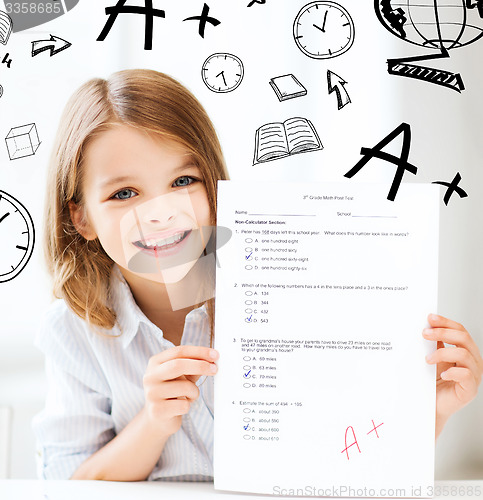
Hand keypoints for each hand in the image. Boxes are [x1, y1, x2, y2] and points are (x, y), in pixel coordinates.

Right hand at [142, 345, 218, 437]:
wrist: (157, 419)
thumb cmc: (172, 393)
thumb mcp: (181, 376)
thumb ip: (193, 365)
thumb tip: (210, 359)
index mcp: (155, 363)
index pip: (178, 351)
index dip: (199, 351)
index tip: (214, 354)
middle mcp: (150, 376)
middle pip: (178, 365)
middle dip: (200, 365)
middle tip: (214, 369)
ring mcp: (152, 393)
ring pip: (184, 387)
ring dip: (195, 391)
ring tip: (191, 395)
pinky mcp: (157, 411)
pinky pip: (183, 405)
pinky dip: (189, 405)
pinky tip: (182, 406)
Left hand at [423, 314, 482, 436]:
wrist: (432, 406)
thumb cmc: (434, 382)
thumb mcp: (433, 357)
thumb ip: (434, 343)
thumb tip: (426, 326)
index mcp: (465, 350)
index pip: (460, 330)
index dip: (446, 322)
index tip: (430, 318)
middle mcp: (472, 361)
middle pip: (463, 338)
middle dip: (442, 332)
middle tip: (424, 333)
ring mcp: (474, 375)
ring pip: (464, 354)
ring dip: (442, 353)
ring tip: (427, 359)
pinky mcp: (470, 390)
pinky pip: (466, 375)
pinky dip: (452, 371)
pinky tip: (442, 373)